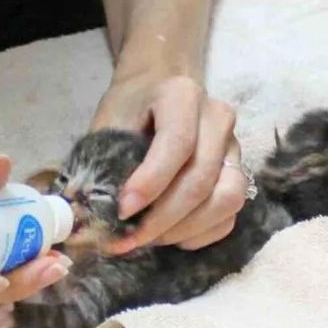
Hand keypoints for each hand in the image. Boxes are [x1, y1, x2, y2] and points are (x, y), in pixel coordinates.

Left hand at [92, 72, 244, 251]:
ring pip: (225, 200)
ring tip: (149, 238)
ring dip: (185, 229)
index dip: (151, 184)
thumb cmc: (130, 108)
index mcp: (182, 96)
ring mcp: (234, 147)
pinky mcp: (238, 173)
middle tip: (128, 239)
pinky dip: (201, 235)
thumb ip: (104, 164)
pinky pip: (229, 215)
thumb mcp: (110, 123)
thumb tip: (89, 215)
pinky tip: (171, 236)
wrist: (158, 89)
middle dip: (162, 219)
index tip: (122, 211)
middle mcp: (217, 118)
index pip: (178, 144)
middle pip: (201, 179)